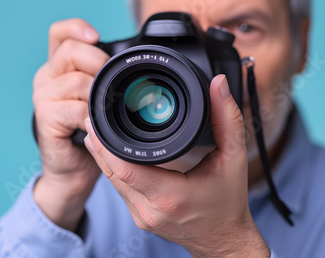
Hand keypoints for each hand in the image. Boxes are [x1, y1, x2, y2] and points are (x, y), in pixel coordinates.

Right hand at [32, 18, 109, 230]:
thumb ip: (103, 78)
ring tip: (104, 114)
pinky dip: (91, 118)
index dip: (77, 28)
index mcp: (58, 68)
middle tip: (112, 86)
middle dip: (99, 63)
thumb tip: (130, 64)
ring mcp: (42, 97)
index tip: (96, 36)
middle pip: (71, 51)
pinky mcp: (45, 119)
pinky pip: (76, 108)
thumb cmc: (88, 132)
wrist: (72, 169)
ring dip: (99, 97)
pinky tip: (94, 127)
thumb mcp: (96, 99)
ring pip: (78, 81)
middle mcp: (46, 78)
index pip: (60, 33)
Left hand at [84, 75, 269, 256]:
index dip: (105, 144)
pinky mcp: (138, 217)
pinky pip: (119, 188)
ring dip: (102, 156)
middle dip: (98, 144)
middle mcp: (148, 209)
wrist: (224, 240)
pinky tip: (109, 152)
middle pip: (111, 171)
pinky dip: (113, 168)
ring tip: (96, 130)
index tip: (97, 120)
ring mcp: (140, 215)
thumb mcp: (233, 159)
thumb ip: (227, 119)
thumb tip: (218, 84)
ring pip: (112, 180)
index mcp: (169, 195)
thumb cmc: (228, 203)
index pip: (124, 167)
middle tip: (91, 118)